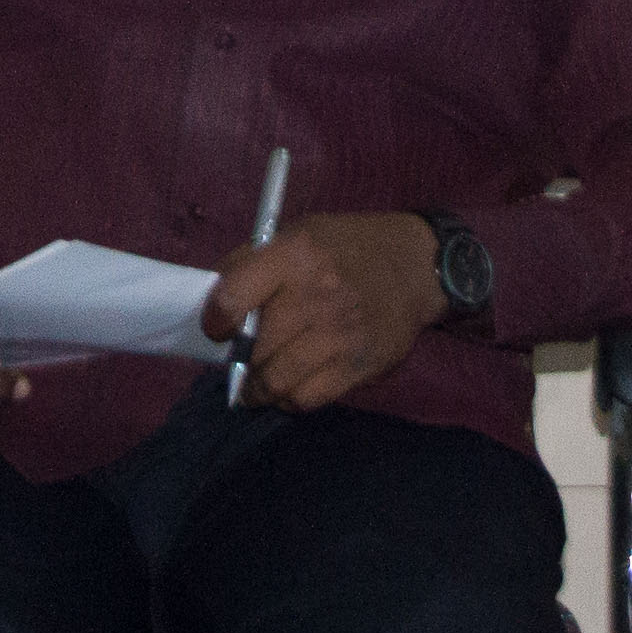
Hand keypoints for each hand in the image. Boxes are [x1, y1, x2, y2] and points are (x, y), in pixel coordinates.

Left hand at [203, 212, 445, 411]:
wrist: (416, 267)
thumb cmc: (347, 248)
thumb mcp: (299, 233)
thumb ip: (253, 262)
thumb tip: (214, 304)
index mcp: (295, 254)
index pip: (233, 296)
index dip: (215, 320)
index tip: (217, 329)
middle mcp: (316, 295)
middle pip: (254, 347)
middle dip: (240, 358)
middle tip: (241, 357)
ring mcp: (339, 335)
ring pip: (275, 381)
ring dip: (258, 387)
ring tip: (257, 383)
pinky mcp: (358, 366)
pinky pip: (306, 398)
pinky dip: (288, 399)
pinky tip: (288, 388)